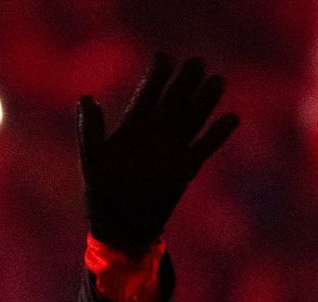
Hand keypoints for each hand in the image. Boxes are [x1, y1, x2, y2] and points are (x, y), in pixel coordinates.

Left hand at [78, 54, 237, 254]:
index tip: (164, 57)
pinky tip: (232, 118)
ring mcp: (172, 149)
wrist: (121, 228)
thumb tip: (86, 98)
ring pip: (192, 118)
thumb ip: (90, 129)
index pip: (147, 94)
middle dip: (185, 81)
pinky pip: (205, 147)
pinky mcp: (185, 168)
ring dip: (205, 101)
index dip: (156, 76)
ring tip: (217, 80)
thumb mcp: (92, 159)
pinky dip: (217, 135)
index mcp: (132, 127)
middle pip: (174, 101)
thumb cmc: (102, 194)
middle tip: (197, 62)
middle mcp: (155, 133)